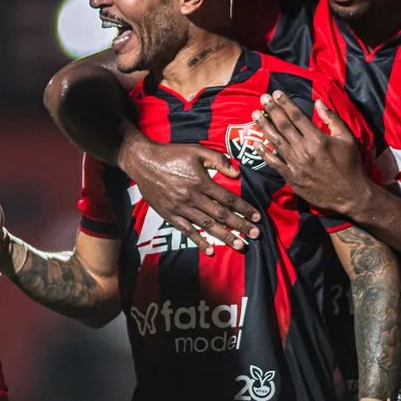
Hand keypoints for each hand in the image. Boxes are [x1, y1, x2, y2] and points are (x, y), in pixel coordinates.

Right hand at [119, 136, 261, 255]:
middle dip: (241, 225)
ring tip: (241, 245)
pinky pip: (187, 231)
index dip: (244, 208)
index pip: (228, 198)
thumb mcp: (197, 150)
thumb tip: (237, 173)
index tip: (258, 217)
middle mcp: (193, 197)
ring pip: (207, 225)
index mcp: (201, 181)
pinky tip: (210, 250)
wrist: (143, 161)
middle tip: (256, 235)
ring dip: (225, 236)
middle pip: (222, 214)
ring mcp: (181, 208)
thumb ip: (218, 160)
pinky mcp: (170, 215)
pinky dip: (199, 241)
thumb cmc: (172, 154)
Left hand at [254, 92, 368, 214]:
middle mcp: (304, 150)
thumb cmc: (350, 165)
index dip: (285, 104)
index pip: (297, 117)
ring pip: (276, 142)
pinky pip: (274, 163)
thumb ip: (332, 119)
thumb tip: (318, 102)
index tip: (276, 94)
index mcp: (318, 139)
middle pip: (284, 126)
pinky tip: (256, 144)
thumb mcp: (347, 138)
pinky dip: (265, 154)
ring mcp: (296, 164)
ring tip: (255, 114)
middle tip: (263, 98)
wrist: (349, 195)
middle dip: (272, 110)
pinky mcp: (292, 178)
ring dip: (264, 127)